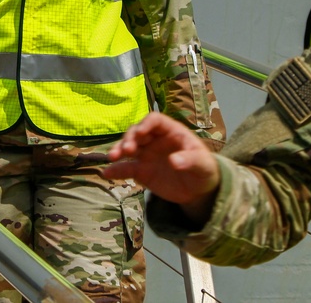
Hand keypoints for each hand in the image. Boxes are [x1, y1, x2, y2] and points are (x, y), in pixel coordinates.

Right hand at [104, 112, 220, 223]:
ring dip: (119, 150)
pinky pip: (126, 168)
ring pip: (127, 147)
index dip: (146, 124)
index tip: (140, 133)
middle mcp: (154, 140)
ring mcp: (146, 155)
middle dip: (129, 138)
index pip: (154, 120)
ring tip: (113, 158)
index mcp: (170, 131)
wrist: (199, 191)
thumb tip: (174, 161)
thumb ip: (190, 160)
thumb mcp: (203, 164)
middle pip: (136, 132)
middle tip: (127, 150)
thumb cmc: (203, 169)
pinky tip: (107, 173)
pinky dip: (116, 170)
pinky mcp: (140, 171)